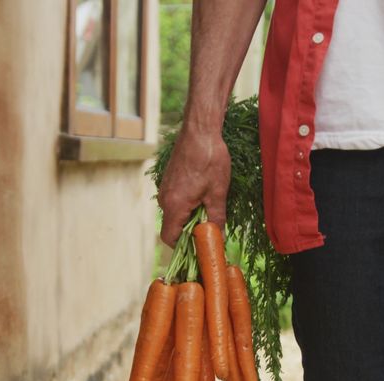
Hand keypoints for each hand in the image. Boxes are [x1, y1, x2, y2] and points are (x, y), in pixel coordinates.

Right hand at [157, 126, 229, 245]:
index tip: (200, 247)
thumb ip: (216, 218)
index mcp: (175, 205)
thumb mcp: (218, 192)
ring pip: (175, 213)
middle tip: (210, 232)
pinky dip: (187, 205)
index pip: (170, 238)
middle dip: (189, 232)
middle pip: (172, 227)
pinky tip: (204, 197)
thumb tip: (218, 237)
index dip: (184, 247)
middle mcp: (165, 199)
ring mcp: (165, 188)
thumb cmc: (210, 160)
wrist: (200, 130)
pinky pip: (175, 200)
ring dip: (190, 217)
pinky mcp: (169, 180)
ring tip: (210, 212)